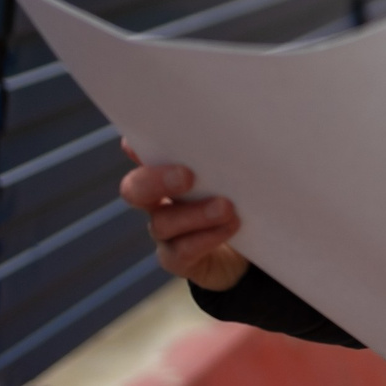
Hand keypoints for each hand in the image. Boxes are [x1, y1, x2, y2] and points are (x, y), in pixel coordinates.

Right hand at [118, 150, 249, 290]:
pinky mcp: (178, 259)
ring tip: (227, 207)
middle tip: (187, 175)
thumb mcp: (238, 175)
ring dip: (196, 213)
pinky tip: (230, 226)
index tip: (138, 140)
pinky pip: (183, 250)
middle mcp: (157, 200)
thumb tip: (246, 127)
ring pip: (163, 222)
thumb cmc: (242, 200)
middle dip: (156, 180)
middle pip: (136, 189)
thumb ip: (228, 157)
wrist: (249, 250)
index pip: (142, 154)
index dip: (136, 147)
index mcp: (167, 171)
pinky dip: (207, 237)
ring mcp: (165, 232)